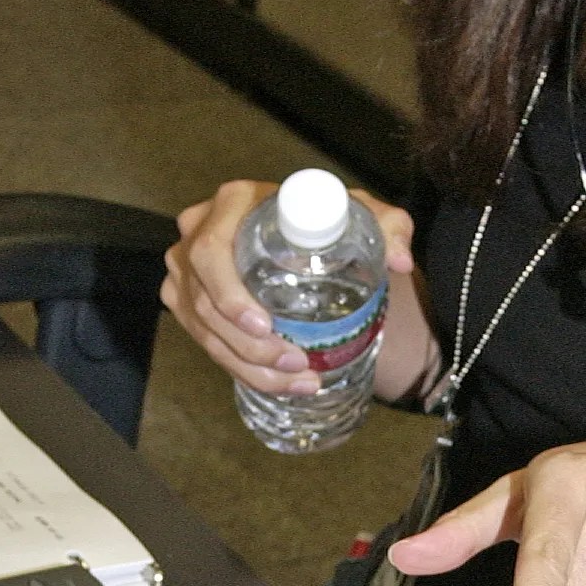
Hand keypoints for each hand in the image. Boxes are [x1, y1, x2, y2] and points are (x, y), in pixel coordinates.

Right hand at [161, 180, 416, 397]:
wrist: (308, 238)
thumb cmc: (330, 223)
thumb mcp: (362, 219)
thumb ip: (389, 228)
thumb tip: (398, 260)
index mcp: (234, 203)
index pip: (211, 252)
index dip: (230, 295)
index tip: (266, 326)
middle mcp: (198, 231)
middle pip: (204, 300)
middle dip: (247, 344)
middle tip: (294, 362)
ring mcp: (187, 269)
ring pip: (204, 329)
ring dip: (248, 364)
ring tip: (297, 379)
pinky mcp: (188, 300)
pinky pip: (205, 341)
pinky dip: (240, 368)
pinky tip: (278, 382)